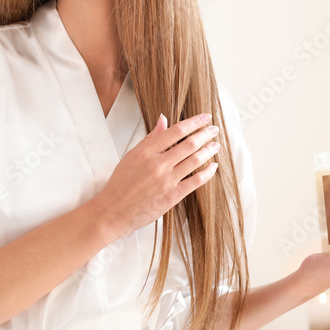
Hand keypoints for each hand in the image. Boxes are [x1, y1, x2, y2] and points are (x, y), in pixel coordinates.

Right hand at [90, 112, 220, 243]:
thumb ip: (150, 138)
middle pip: (189, 144)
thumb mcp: (132, 155)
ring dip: (209, 151)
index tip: (204, 118)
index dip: (193, 122)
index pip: (175, 131)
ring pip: (195, 161)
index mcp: (146, 151)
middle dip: (205, 134)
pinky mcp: (172, 196)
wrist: (113, 211)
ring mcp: (166, 180)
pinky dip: (207, 173)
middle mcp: (158, 164)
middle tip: (214, 129)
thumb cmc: (120, 183)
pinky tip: (213, 166)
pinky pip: (195, 181)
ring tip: (216, 145)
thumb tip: (163, 120)